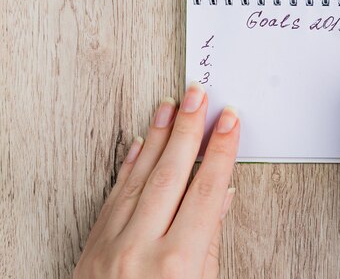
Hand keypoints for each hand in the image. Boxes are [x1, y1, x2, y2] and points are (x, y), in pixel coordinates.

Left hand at [74, 83, 239, 278]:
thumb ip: (210, 244)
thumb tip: (219, 197)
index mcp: (178, 265)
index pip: (206, 191)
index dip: (221, 151)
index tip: (230, 121)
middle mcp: (141, 249)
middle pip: (172, 174)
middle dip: (188, 128)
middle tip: (199, 94)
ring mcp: (111, 245)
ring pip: (139, 177)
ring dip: (157, 136)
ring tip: (169, 105)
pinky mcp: (92, 246)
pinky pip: (113, 195)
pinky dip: (127, 165)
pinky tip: (138, 143)